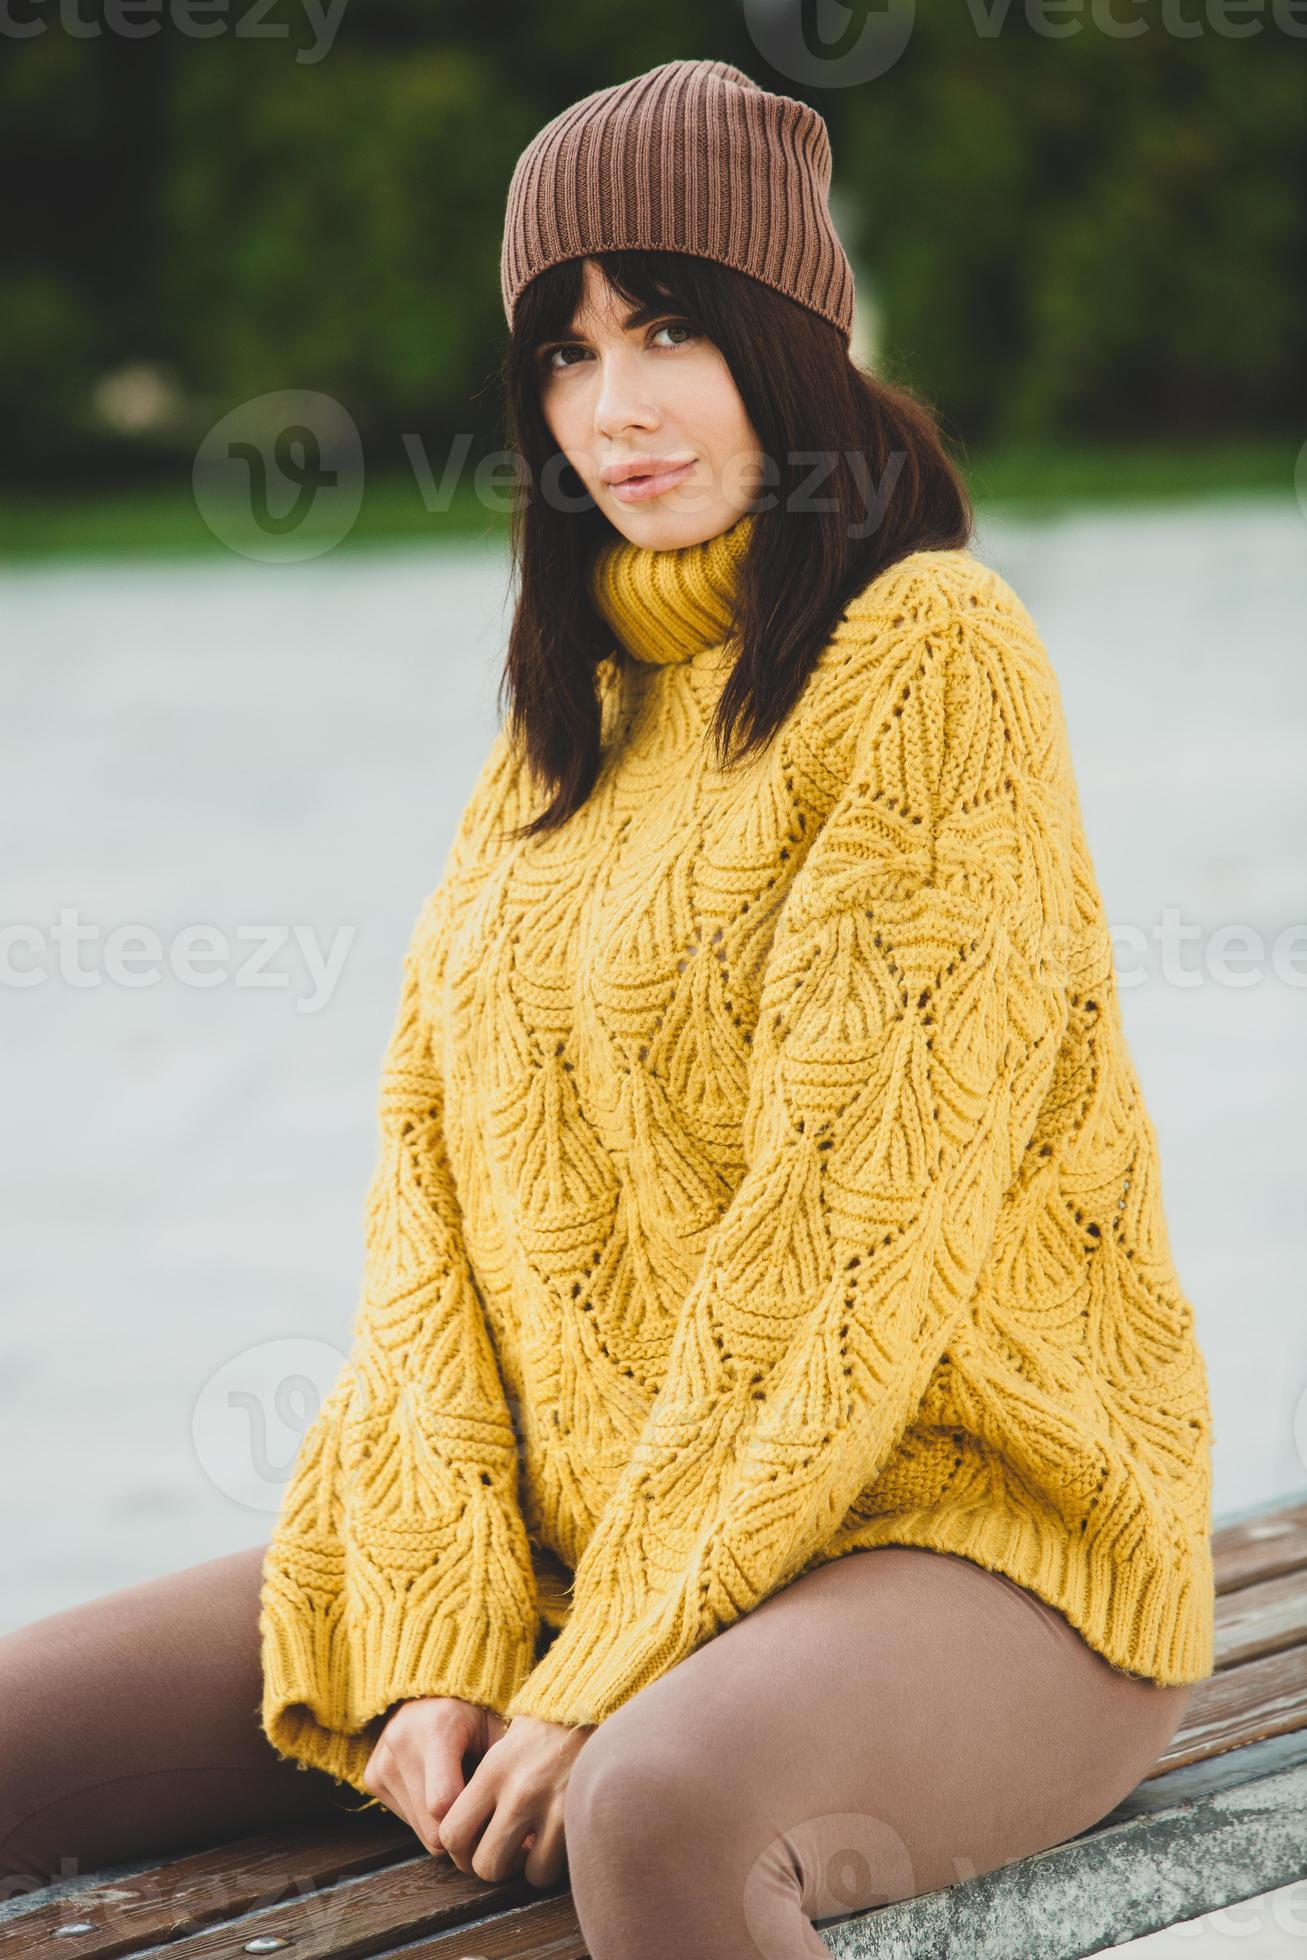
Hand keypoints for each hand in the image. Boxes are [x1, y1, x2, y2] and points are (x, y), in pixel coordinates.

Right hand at [361, 1695, 504, 1857]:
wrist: (433, 1688)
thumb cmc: (476, 1711)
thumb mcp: (499, 1730)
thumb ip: (507, 1775)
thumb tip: (532, 1839)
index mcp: (436, 1729)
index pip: (443, 1804)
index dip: (472, 1824)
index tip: (494, 1821)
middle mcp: (401, 1744)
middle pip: (430, 1827)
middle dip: (461, 1833)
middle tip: (484, 1820)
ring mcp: (382, 1762)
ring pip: (418, 1830)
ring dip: (443, 1825)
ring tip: (462, 1797)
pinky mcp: (372, 1777)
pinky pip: (405, 1819)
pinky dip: (426, 1816)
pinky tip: (439, 1790)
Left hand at [438, 1712, 593, 1888]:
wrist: (594, 1704)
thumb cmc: (549, 1725)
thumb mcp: (507, 1743)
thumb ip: (486, 1783)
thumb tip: (464, 1824)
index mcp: (492, 1770)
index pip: (452, 1833)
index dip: (462, 1852)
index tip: (476, 1847)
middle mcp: (515, 1790)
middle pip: (483, 1864)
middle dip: (493, 1867)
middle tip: (506, 1855)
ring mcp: (547, 1805)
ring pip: (519, 1874)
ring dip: (525, 1869)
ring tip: (533, 1850)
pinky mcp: (574, 1816)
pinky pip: (550, 1868)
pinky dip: (550, 1867)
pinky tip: (555, 1846)